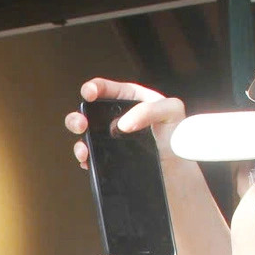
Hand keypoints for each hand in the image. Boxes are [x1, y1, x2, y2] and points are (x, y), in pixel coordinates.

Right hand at [66, 77, 187, 170]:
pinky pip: (90, 156)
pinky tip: (90, 159)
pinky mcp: (107, 156)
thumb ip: (149, 110)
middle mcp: (115, 116)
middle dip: (78, 116)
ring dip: (79, 140)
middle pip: (87, 111)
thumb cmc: (175, 134)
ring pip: (84, 135)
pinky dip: (86, 158)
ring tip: (84, 147)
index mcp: (129, 99)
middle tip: (82, 123)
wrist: (176, 166)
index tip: (90, 93)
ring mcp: (109, 137)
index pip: (106, 89)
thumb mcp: (171, 111)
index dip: (94, 88)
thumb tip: (123, 124)